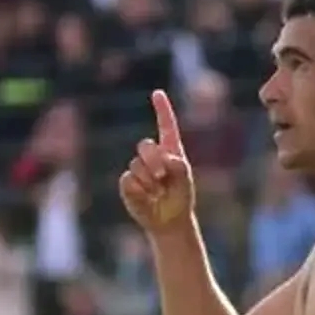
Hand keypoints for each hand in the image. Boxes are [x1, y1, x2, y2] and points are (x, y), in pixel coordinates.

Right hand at [118, 90, 195, 236]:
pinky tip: (147, 197)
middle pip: (145, 145)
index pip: (166, 126)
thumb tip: (163, 158)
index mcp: (171, 151)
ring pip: (136, 164)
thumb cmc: (180, 198)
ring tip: (158, 192)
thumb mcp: (185, 181)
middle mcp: (154, 156)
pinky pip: (128, 179)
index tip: (157, 93)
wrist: (170, 220)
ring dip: (150, 181)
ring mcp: (139, 169)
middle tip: (162, 177)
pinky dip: (140, 190)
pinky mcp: (128, 183)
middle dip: (154, 160)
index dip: (162, 109)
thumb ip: (178, 166)